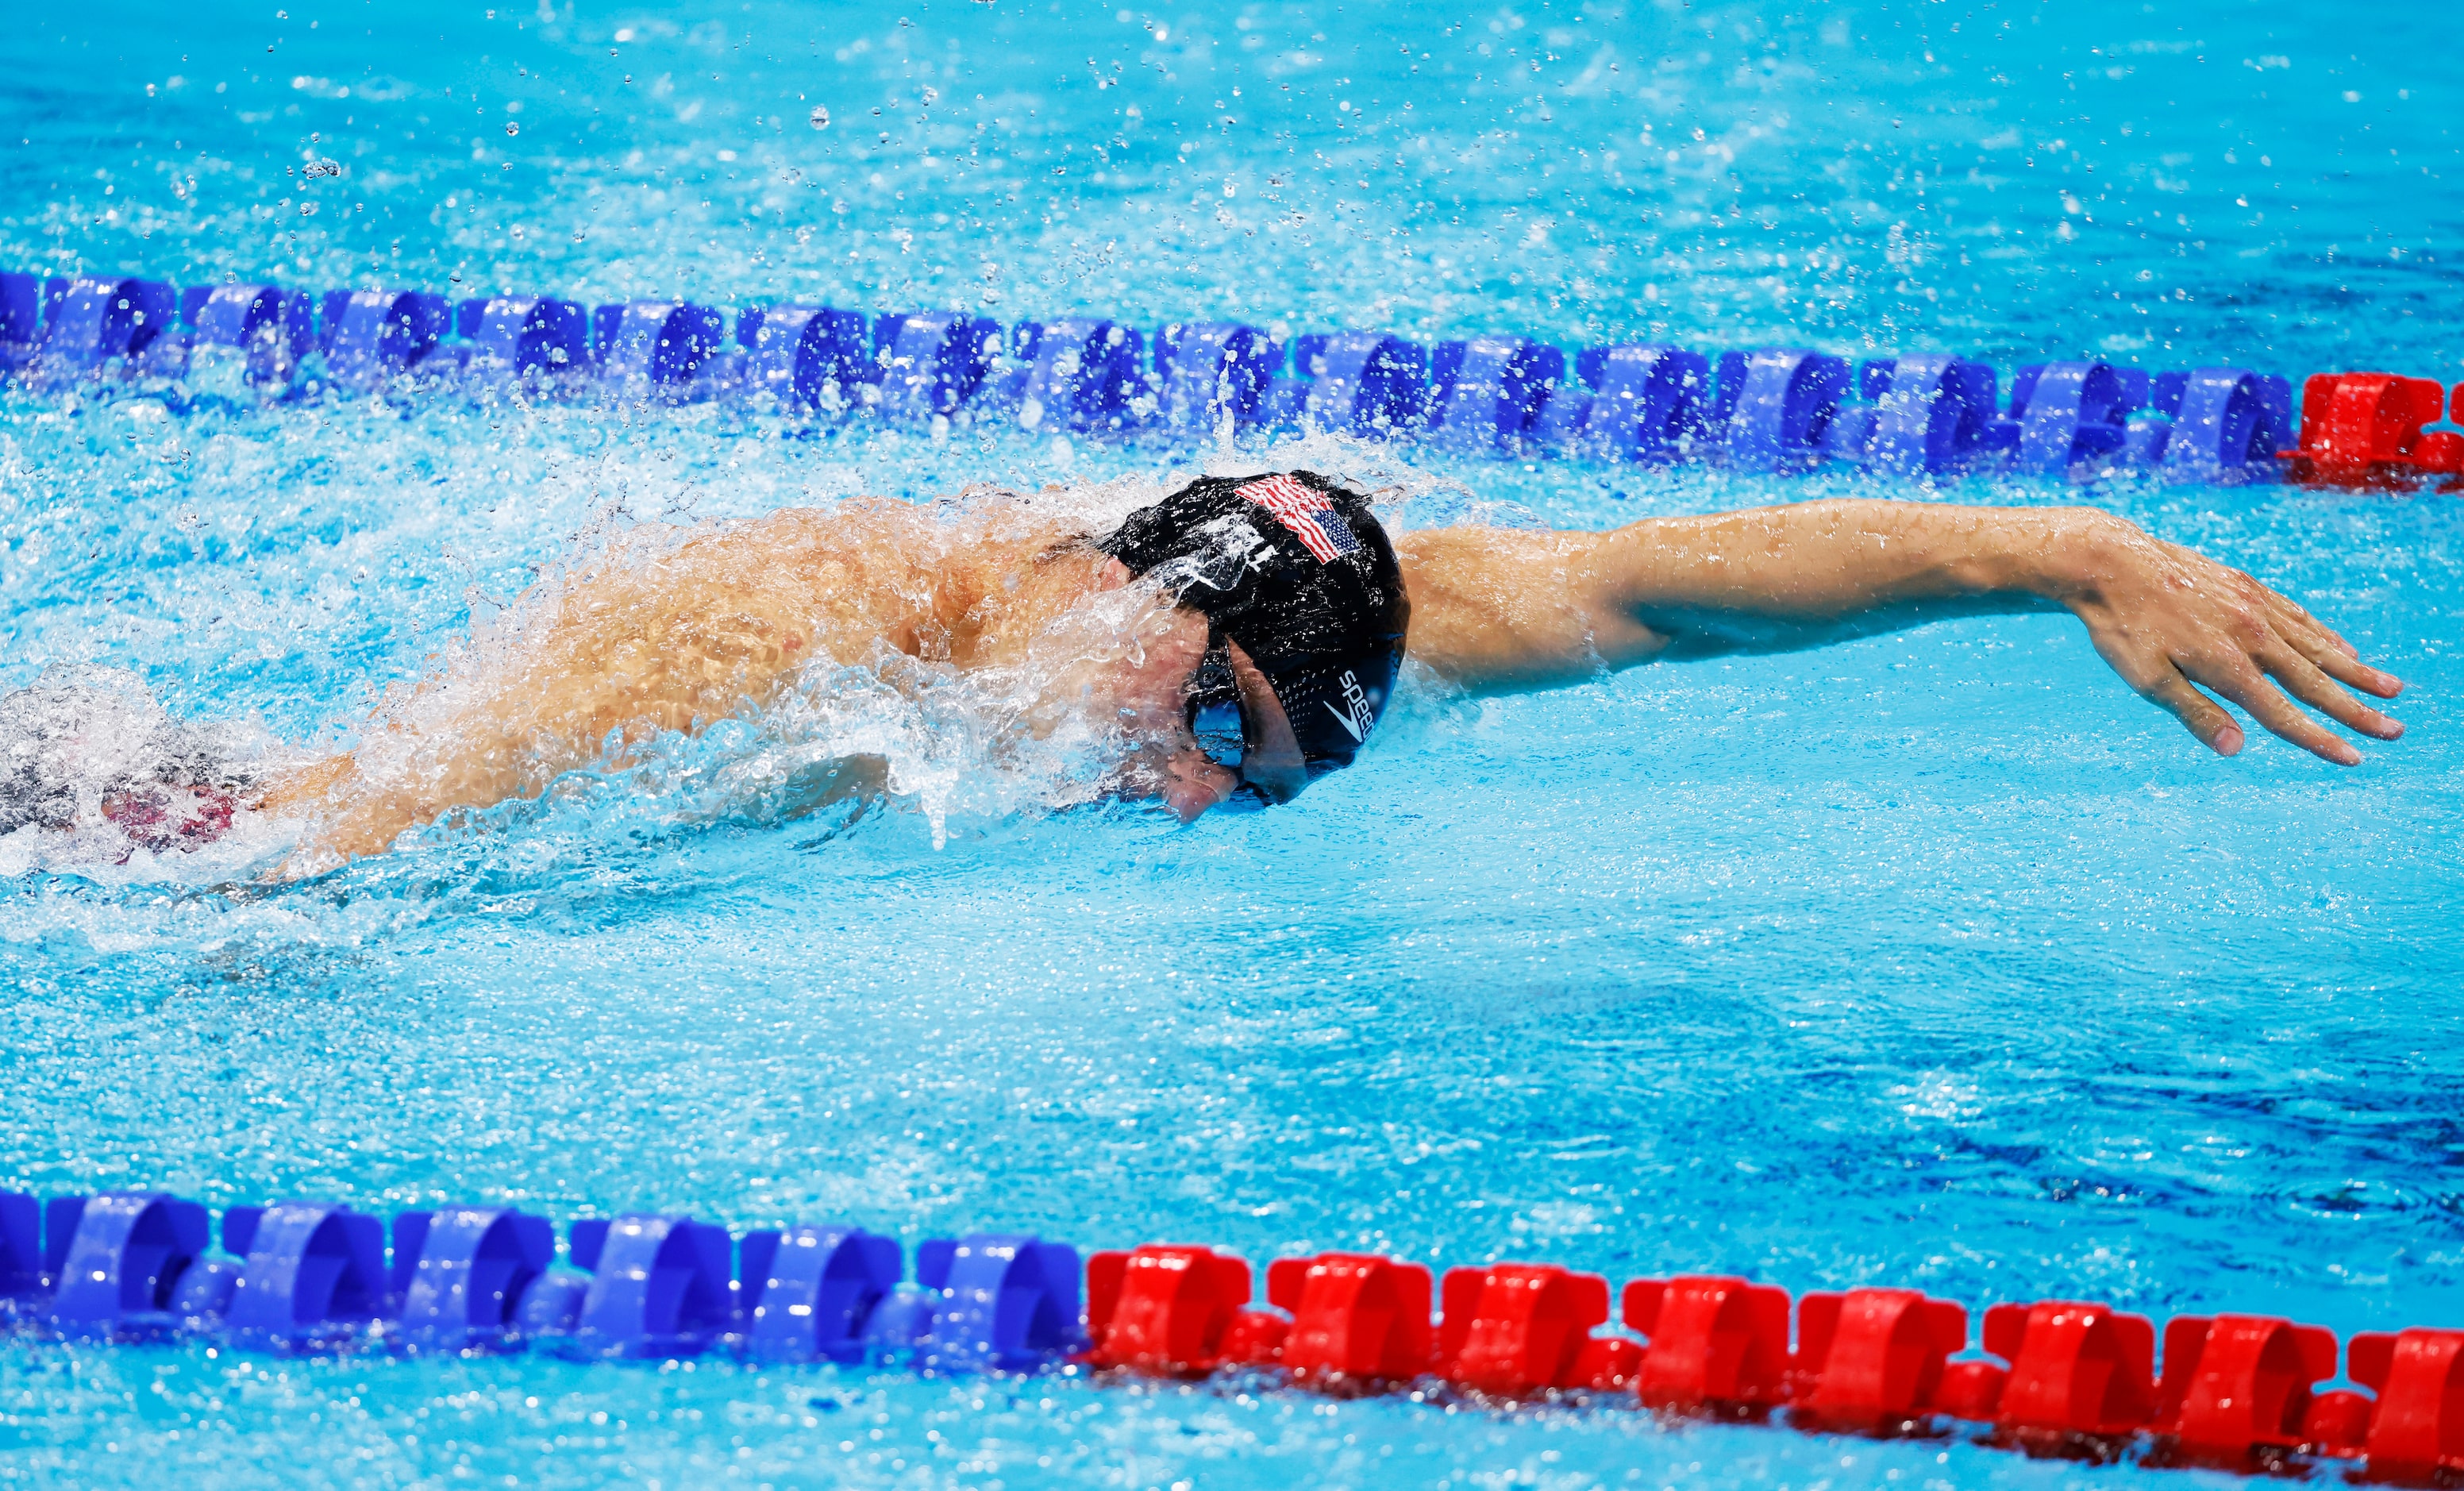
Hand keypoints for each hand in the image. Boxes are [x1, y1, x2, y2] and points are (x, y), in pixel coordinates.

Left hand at [2051, 513, 2404, 764]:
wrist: (2111, 561)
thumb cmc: (2122, 628)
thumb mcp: (2147, 679)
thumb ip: (2195, 713)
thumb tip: (2238, 749)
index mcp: (2227, 664)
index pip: (2284, 713)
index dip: (2320, 739)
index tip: (2354, 758)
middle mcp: (2252, 634)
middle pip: (2315, 681)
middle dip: (2356, 709)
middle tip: (2395, 729)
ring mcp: (2254, 606)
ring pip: (2317, 646)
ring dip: (2356, 670)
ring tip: (2390, 688)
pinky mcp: (2247, 587)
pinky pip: (2298, 617)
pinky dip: (2326, 636)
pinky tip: (2345, 650)